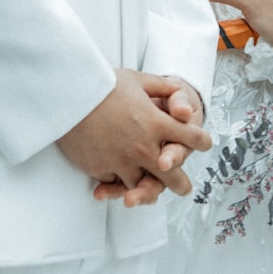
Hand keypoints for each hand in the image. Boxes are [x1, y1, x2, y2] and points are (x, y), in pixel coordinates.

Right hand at [56, 69, 211, 206]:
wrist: (67, 96)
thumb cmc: (103, 84)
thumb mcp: (137, 79)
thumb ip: (161, 87)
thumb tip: (178, 87)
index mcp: (157, 124)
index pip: (191, 138)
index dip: (202, 141)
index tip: (205, 144)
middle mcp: (144, 147)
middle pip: (172, 175)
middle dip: (181, 184)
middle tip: (185, 189)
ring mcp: (122, 161)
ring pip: (143, 186)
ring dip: (148, 189)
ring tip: (153, 194)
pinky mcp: (100, 169)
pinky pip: (115, 183)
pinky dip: (118, 184)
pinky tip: (121, 185)